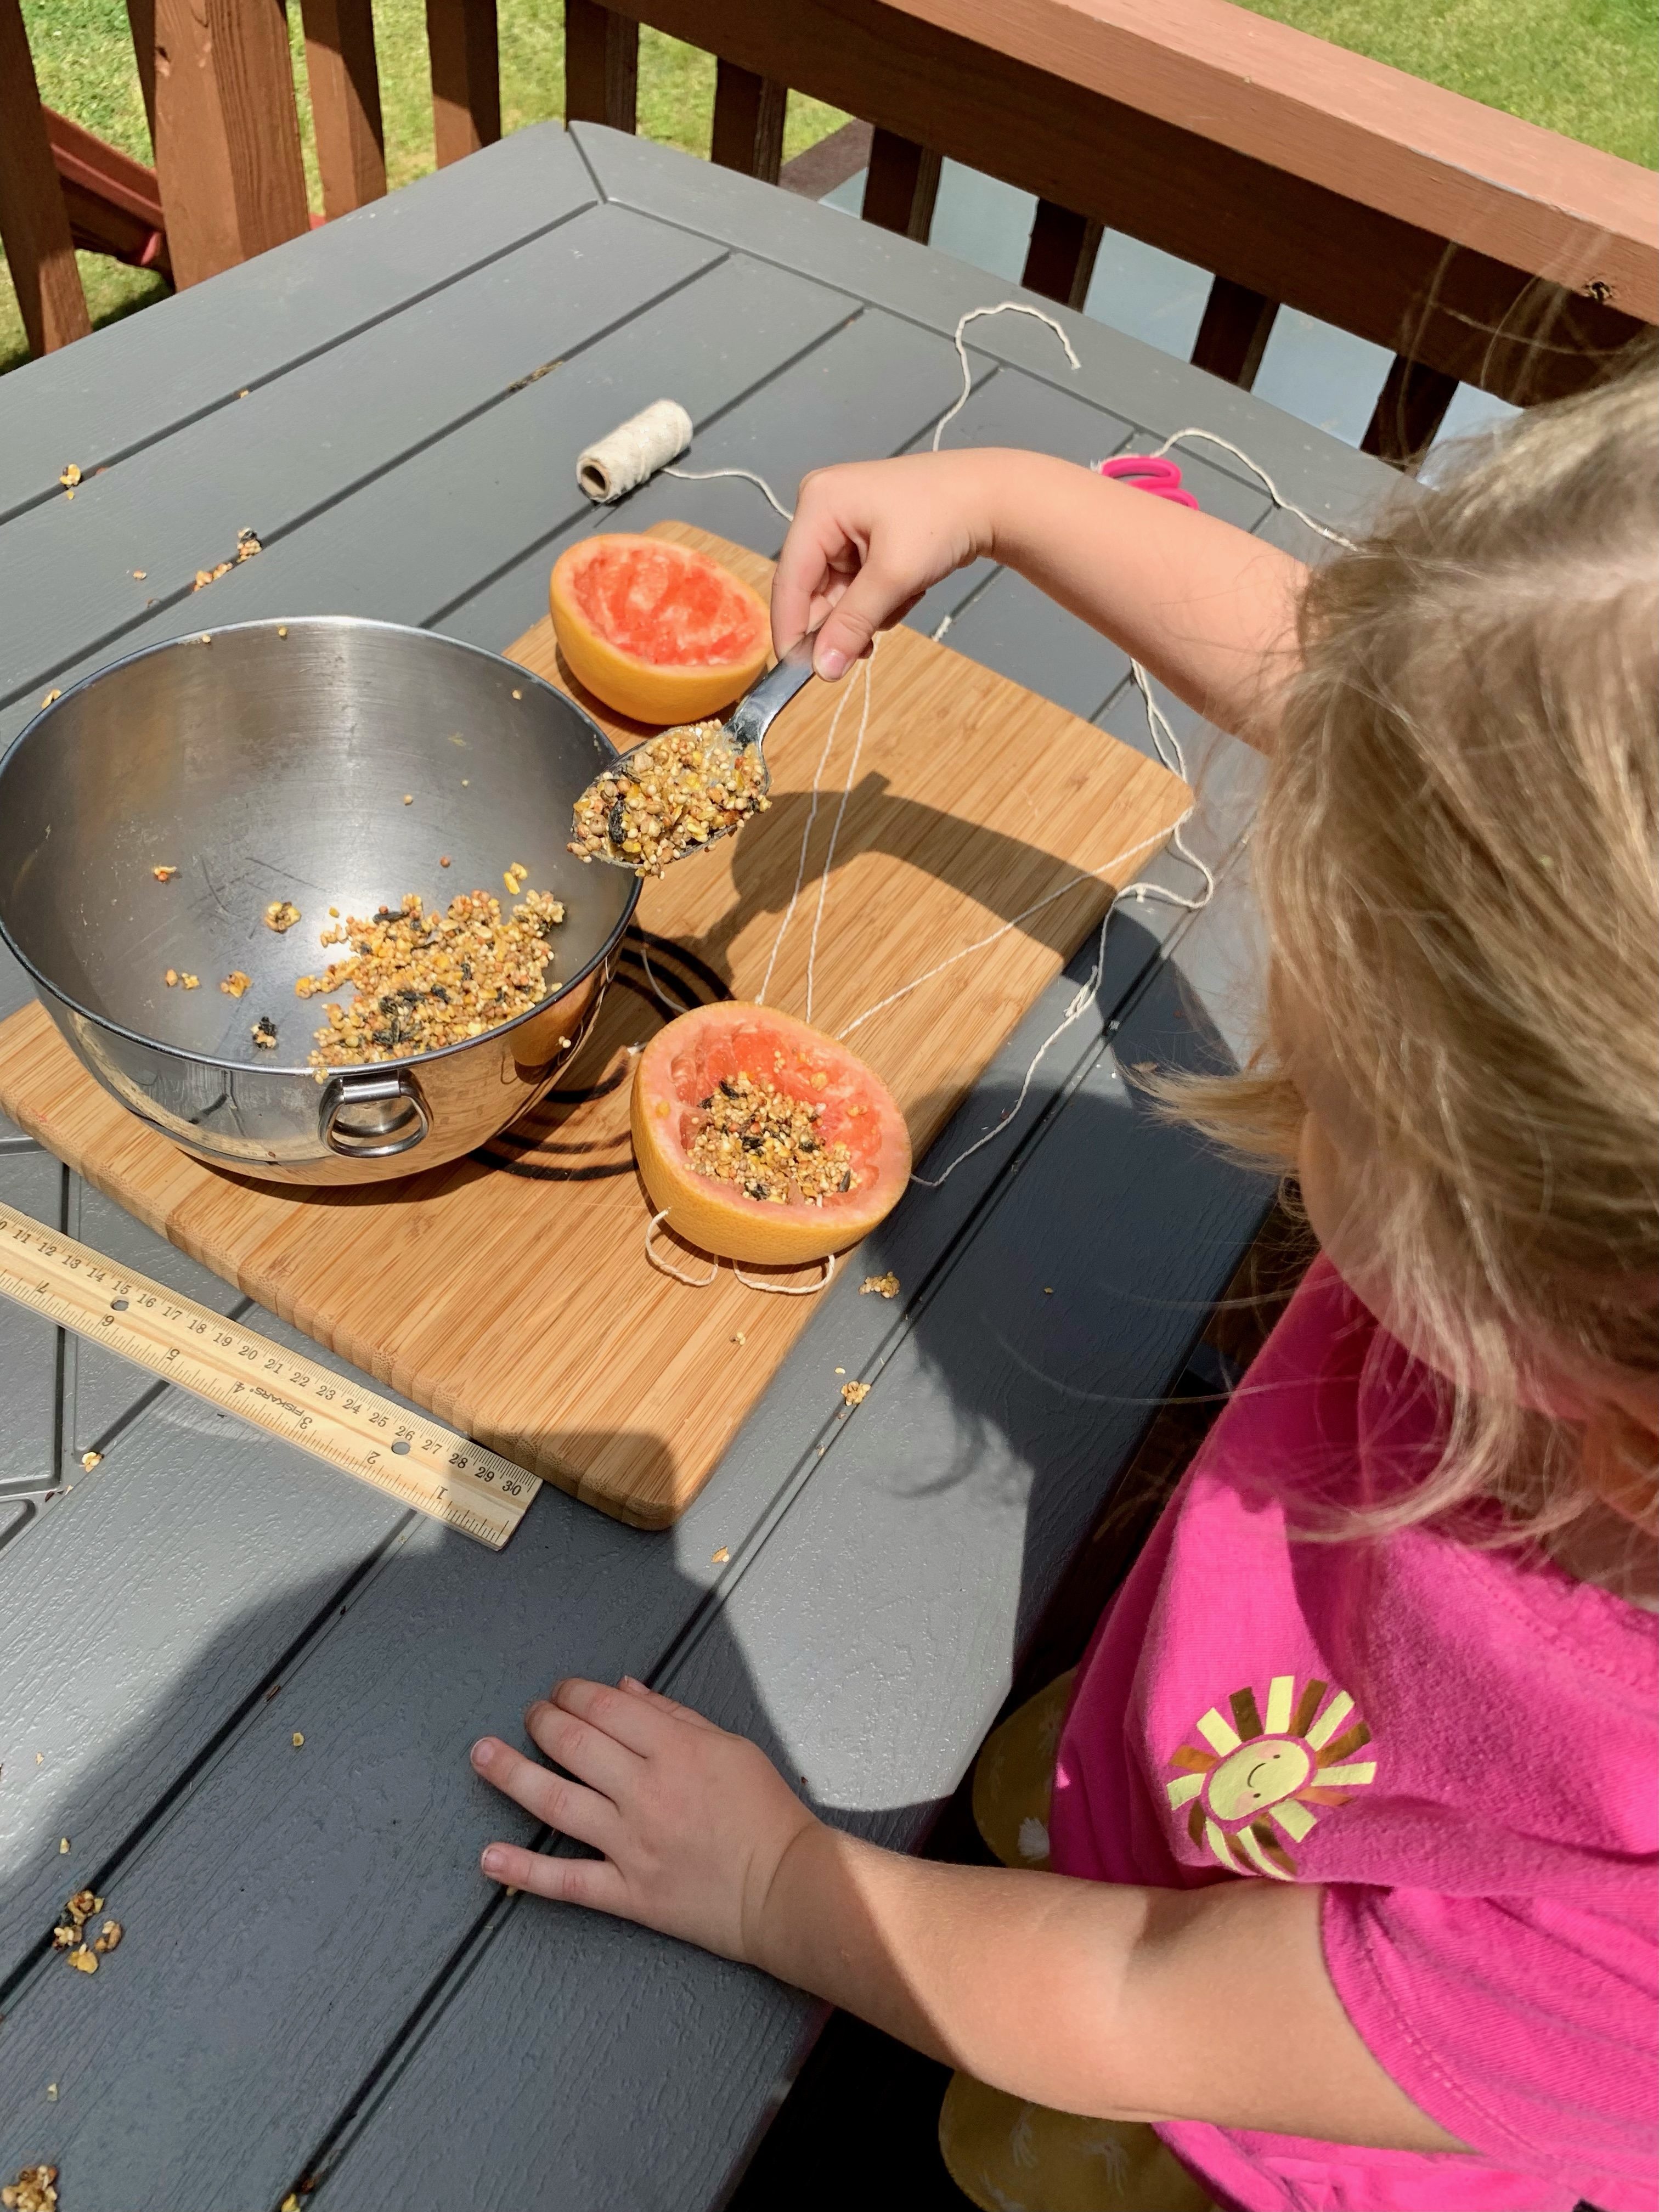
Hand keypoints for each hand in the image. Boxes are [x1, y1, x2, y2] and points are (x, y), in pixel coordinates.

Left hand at [471, 1676, 817, 1961]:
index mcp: (676, 1749)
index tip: (561, 1692)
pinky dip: (523, 1871)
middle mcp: (647, 1792)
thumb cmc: (764, 1810)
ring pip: (558, 1804)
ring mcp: (633, 1845)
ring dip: (512, 1775)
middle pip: (575, 1745)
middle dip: (542, 1721)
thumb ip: (673, 1715)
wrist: (785, 1888)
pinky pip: (567, 1882)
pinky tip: (488, 1857)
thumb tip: (620, 1690)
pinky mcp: (628, 1894)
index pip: (606, 1708)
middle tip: (529, 1714)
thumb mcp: (729, 1745)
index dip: (574, 1693)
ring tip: (481, 1755)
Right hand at [771, 452, 1001, 679]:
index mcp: (819, 505)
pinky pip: (855, 585)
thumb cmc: (944, 520)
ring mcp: (841, 522)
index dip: (792, 630)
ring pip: (837, 593)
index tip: (800, 673)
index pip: (790, 579)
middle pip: (812, 588)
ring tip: (903, 596)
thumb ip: (853, 624)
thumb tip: (822, 670)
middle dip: (843, 619)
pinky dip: (879, 598)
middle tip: (867, 648)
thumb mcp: (895, 577)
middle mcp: (822, 509)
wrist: (992, 498)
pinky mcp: (861, 535)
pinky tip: (906, 587)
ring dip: (867, 609)